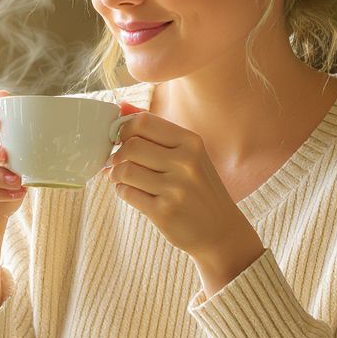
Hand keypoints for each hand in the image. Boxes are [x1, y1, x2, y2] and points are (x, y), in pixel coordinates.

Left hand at [104, 104, 263, 293]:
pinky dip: (122, 191)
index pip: (143, 122)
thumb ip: (155, 130)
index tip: (121, 140)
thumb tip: (121, 106)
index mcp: (191, 142)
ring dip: (115, 174)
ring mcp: (175, 188)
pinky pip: (127, 193)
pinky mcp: (163, 212)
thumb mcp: (188, 154)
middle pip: (130, 145)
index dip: (124, 129)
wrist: (221, 230)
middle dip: (117, 154)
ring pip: (124, 170)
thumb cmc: (199, 188)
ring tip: (122, 178)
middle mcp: (185, 162)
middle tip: (117, 162)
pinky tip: (131, 192)